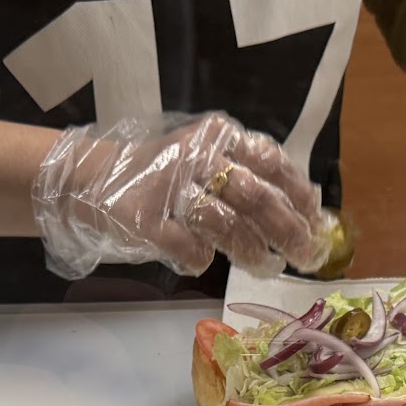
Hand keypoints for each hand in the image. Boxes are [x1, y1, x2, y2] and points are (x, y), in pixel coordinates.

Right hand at [32, 112, 329, 279]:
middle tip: (306, 258)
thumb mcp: (204, 160)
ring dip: (253, 252)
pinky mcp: (145, 219)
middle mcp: (196, 155)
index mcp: (218, 137)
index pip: (271, 161)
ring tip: (266, 268)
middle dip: (288, 231)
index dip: (299, 194)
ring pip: (227, 224)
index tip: (316, 222)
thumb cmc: (160, 178)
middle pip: (256, 196)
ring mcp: (169, 187)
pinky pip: (187, 248)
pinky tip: (201, 264)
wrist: (89, 180)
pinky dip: (200, 261)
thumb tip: (303, 210)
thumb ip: (246, 175)